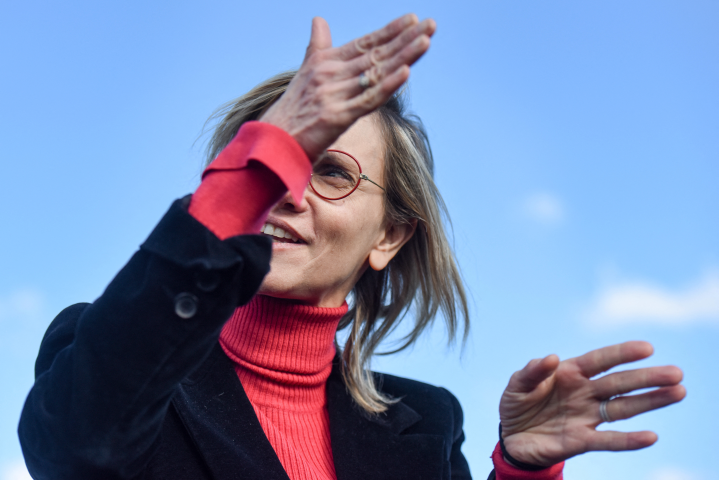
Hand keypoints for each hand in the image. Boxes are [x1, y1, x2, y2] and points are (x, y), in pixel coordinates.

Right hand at [260, 14, 434, 160]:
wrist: (271, 143)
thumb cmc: (290, 112)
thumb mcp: (304, 74)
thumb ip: (316, 47)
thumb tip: (319, 20)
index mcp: (324, 63)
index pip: (364, 43)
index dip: (389, 32)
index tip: (413, 19)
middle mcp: (330, 74)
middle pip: (375, 54)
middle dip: (405, 39)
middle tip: (431, 25)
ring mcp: (333, 95)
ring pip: (375, 73)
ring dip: (402, 57)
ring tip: (425, 41)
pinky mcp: (336, 118)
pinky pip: (367, 100)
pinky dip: (387, 87)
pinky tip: (405, 74)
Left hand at [499, 341, 685, 466]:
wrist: (510, 437)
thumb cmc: (517, 403)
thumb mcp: (517, 385)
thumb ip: (532, 372)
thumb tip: (552, 359)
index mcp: (570, 373)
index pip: (600, 360)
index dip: (622, 354)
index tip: (647, 348)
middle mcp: (584, 393)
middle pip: (619, 383)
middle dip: (647, 378)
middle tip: (676, 373)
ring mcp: (586, 417)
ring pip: (623, 408)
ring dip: (650, 402)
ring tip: (678, 393)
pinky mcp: (581, 441)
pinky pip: (608, 441)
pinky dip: (629, 440)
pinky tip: (651, 436)